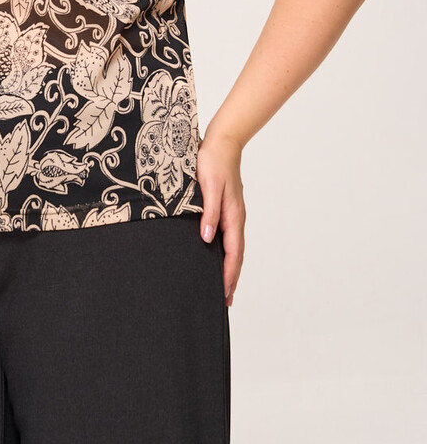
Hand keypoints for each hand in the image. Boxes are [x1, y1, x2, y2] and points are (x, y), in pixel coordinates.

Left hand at [195, 129, 245, 306]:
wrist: (222, 142)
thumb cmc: (213, 162)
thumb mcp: (209, 186)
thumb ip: (209, 212)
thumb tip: (207, 238)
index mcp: (233, 216)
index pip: (233, 253)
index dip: (229, 275)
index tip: (224, 294)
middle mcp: (235, 218)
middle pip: (236, 255)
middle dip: (231, 278)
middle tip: (224, 301)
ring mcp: (232, 214)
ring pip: (232, 247)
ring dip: (229, 268)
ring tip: (222, 286)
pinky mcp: (226, 209)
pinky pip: (228, 237)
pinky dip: (225, 253)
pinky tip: (215, 257)